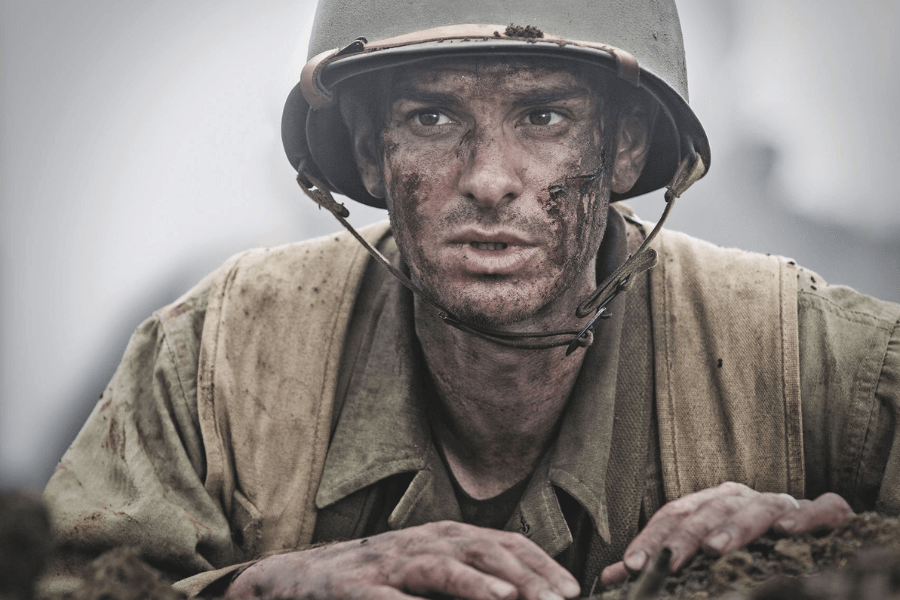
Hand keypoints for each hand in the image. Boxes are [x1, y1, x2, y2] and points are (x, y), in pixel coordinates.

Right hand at [226, 520, 580, 599]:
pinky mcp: (355, 589)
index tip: (573, 590)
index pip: (503, 544)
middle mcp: (422, 542)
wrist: (301, 577)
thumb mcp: (429, 568)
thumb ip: (473, 577)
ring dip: (476, 585)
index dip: (540, 564)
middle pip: (480, 551)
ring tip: (509, 599)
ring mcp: (388, 564)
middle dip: (523, 576)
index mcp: (446, 537)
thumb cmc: (380, 577)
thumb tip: (523, 593)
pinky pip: (386, 599)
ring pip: (438, 568)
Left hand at [601, 482, 851, 585]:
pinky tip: (787, 529)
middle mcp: (742, 499)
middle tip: (667, 562)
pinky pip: (819, 509)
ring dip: (734, 527)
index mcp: (711, 505)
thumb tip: (610, 579)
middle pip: (708, 512)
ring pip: (755, 508)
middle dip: (684, 537)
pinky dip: (804, 515)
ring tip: (715, 549)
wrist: (811, 539)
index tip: (632, 566)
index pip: (674, 516)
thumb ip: (658, 565)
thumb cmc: (747, 550)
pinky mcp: (826, 514)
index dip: (651, 539)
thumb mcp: (699, 557)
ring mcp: (782, 503)